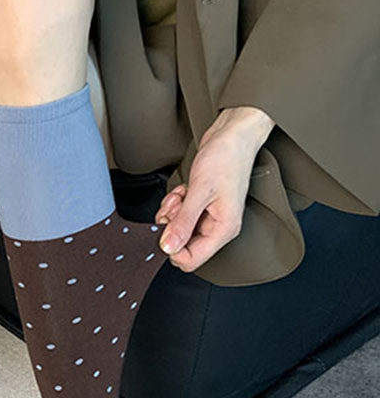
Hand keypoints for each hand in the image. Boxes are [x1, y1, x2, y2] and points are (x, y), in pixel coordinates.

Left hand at [155, 106, 275, 271]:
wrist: (232, 136)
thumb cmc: (225, 159)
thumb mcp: (199, 192)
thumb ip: (183, 222)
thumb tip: (169, 247)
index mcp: (223, 229)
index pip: (192, 260)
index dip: (173, 249)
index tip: (166, 231)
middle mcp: (218, 226)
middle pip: (182, 245)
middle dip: (172, 226)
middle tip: (175, 208)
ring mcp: (209, 216)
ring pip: (178, 229)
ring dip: (172, 213)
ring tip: (180, 197)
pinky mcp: (201, 206)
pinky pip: (179, 215)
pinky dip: (175, 204)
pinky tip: (182, 192)